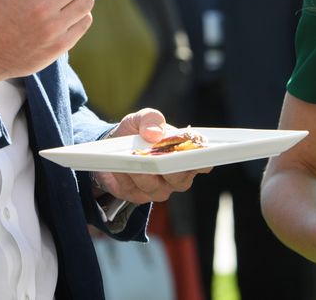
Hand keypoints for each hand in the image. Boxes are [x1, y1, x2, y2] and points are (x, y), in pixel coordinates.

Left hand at [92, 109, 209, 203]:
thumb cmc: (138, 131)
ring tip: (131, 157)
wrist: (111, 146)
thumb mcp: (143, 118)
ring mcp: (158, 189)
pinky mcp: (138, 196)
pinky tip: (119, 166)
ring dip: (143, 173)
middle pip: (180, 179)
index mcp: (185, 154)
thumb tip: (154, 134)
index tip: (196, 154)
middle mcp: (176, 176)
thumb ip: (151, 119)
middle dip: (168, 168)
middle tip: (158, 157)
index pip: (204, 163)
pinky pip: (134, 191)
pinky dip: (126, 177)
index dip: (204, 161)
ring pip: (156, 188)